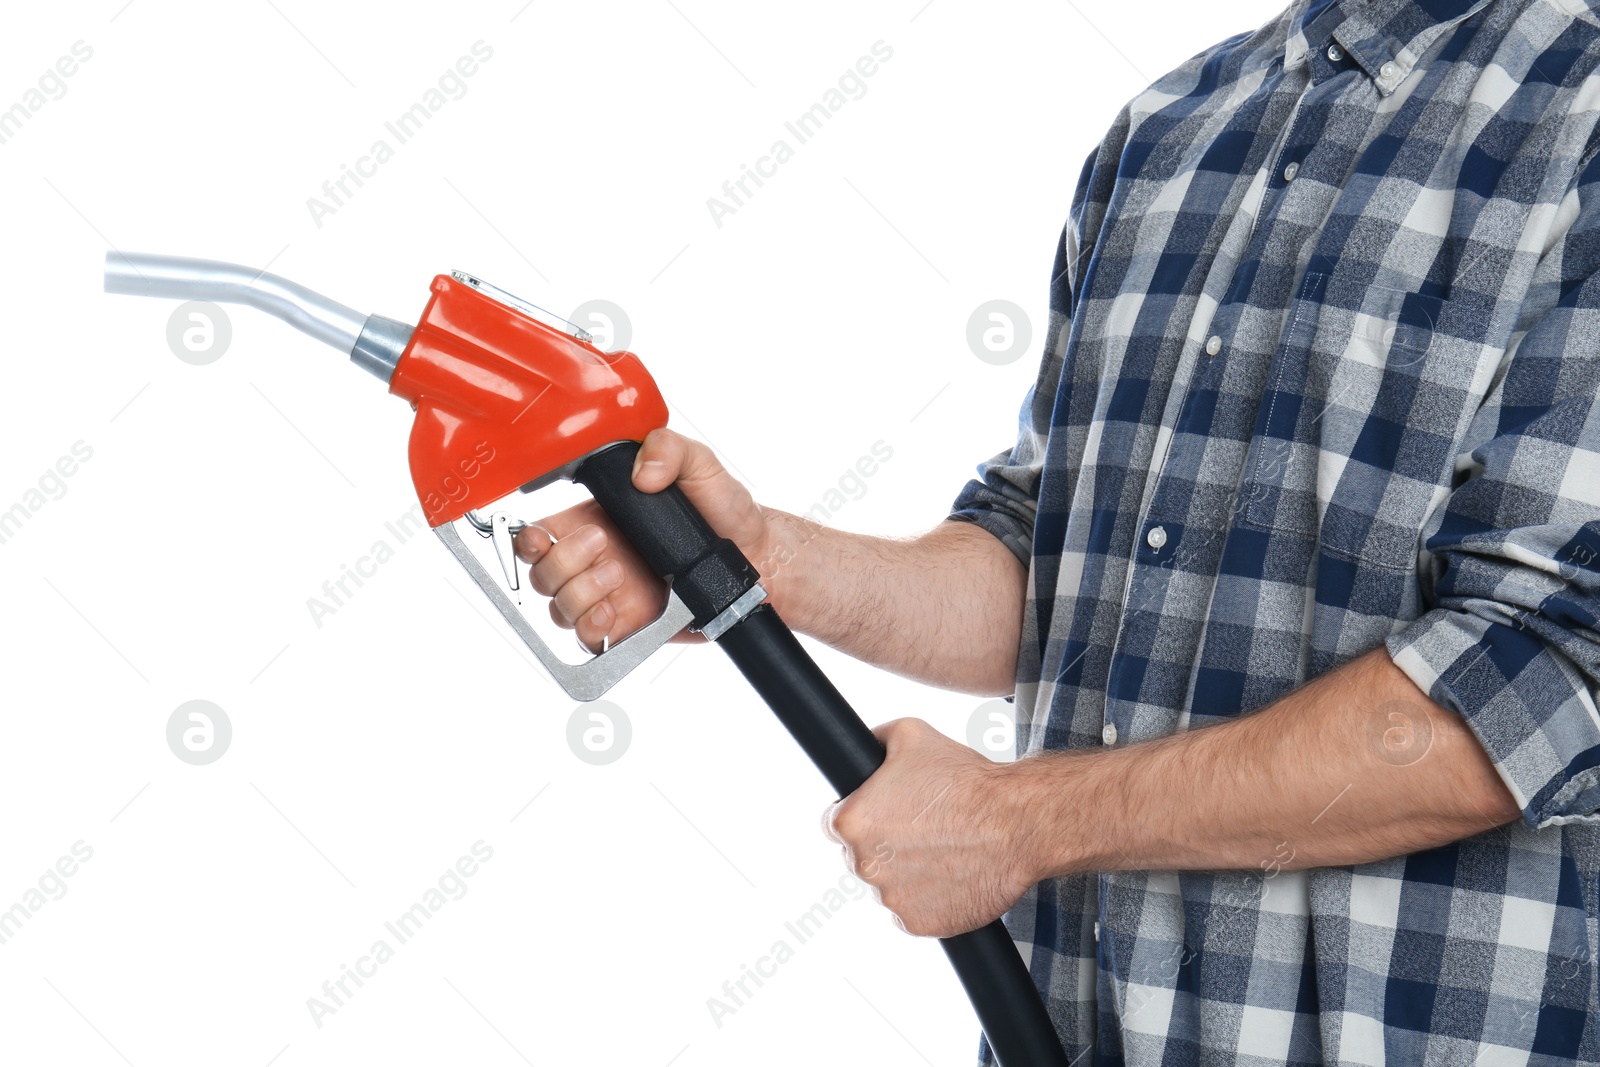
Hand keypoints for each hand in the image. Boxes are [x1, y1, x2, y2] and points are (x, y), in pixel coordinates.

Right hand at [514, 428, 775, 653]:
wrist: (757, 557)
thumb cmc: (724, 511)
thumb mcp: (699, 464)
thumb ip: (668, 448)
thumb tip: (642, 470)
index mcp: (596, 517)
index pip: (538, 532)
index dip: (527, 538)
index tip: (542, 535)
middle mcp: (595, 558)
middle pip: (541, 574)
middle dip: (562, 561)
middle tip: (602, 544)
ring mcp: (609, 595)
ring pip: (559, 609)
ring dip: (580, 593)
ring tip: (619, 576)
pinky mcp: (628, 627)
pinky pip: (589, 640)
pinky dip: (593, 628)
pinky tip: (615, 611)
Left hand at [823, 718, 1035, 937]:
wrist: (1017, 823)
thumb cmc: (966, 780)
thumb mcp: (910, 734)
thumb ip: (874, 743)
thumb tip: (861, 748)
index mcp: (852, 822)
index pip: (834, 824)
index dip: (862, 815)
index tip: (885, 814)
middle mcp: (864, 865)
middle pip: (862, 855)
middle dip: (885, 844)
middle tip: (923, 829)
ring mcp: (890, 899)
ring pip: (888, 885)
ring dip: (907, 872)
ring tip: (944, 850)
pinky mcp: (918, 924)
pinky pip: (912, 911)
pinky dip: (927, 898)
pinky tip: (951, 874)